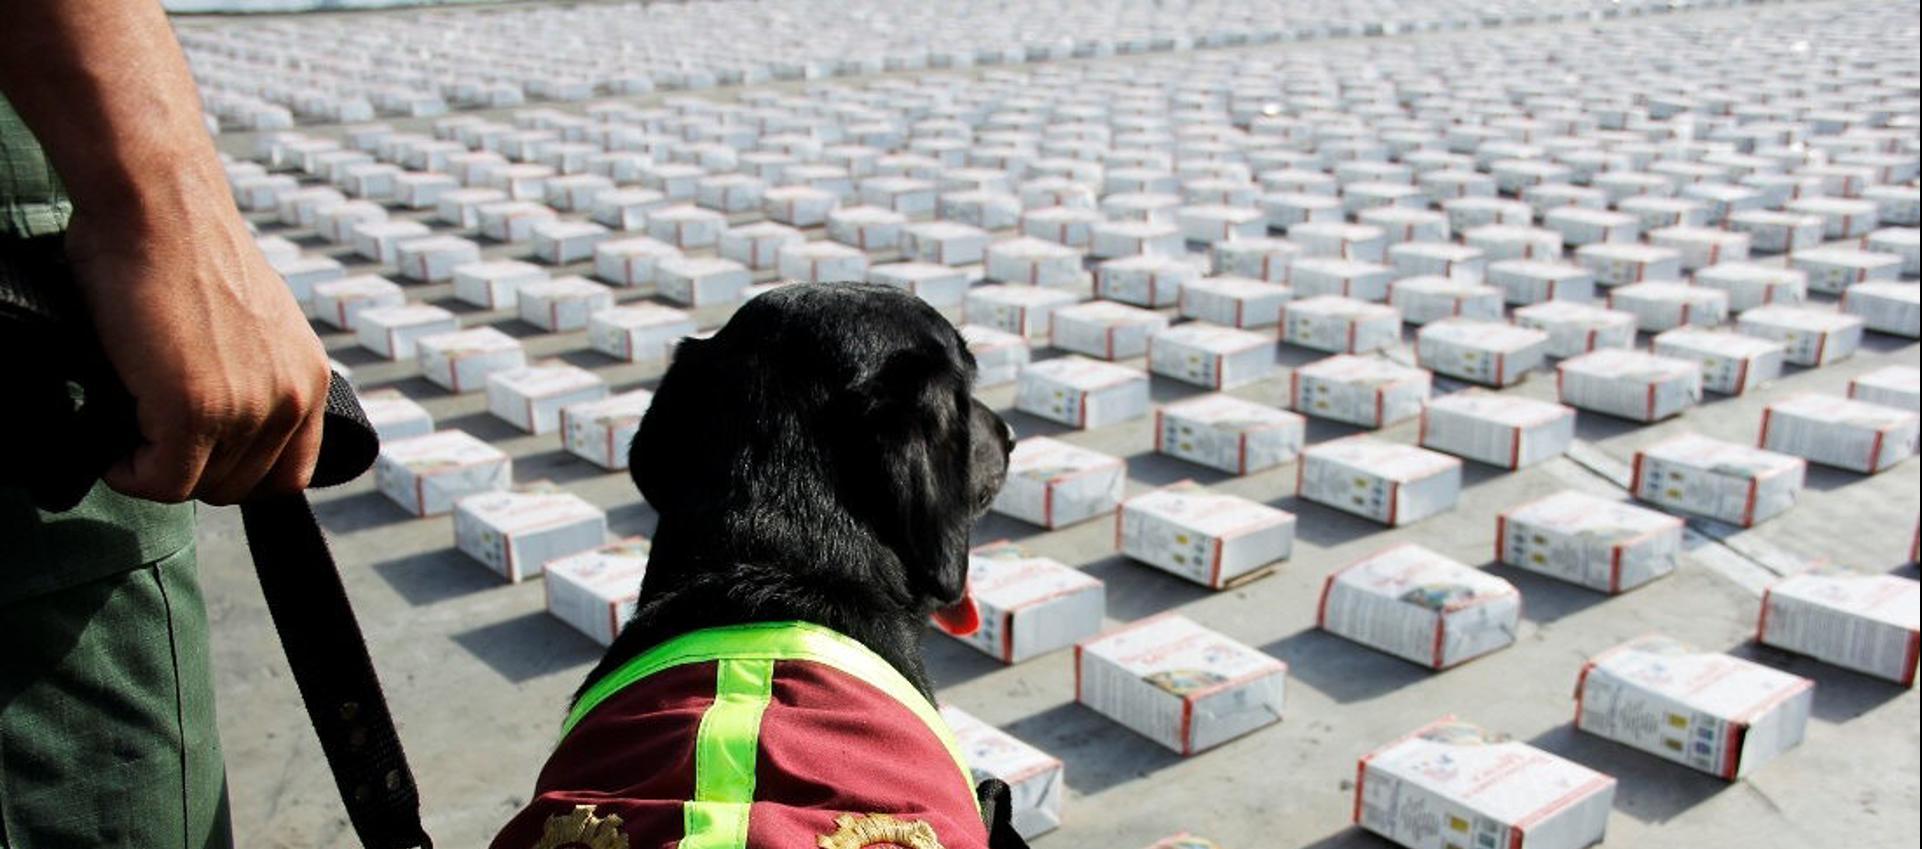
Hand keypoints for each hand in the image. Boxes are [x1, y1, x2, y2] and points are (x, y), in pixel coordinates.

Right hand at [63, 182, 329, 505]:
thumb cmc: (182, 255)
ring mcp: (249, 406)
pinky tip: (113, 448)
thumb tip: (214, 427)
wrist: (158, 207)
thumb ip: (250, 377)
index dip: (237, 474)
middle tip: (147, 437)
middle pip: (241, 485)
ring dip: (157, 469)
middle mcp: (293, 397)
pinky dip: (131, 474)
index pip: (290, 473)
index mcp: (310, 377)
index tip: (195, 456)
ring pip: (202, 486)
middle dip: (189, 470)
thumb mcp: (247, 327)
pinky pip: (164, 481)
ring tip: (128, 431)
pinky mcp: (195, 409)